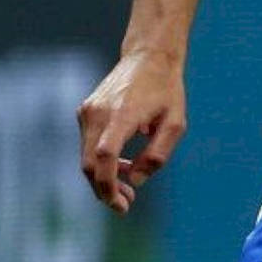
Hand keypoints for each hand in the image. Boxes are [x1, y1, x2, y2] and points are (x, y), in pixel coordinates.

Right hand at [77, 48, 185, 215]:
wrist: (148, 56)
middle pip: (90, 164)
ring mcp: (88, 111)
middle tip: (126, 204)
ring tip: (128, 190)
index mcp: (122, 114)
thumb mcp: (175, 124)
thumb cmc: (166, 90)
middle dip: (105, 190)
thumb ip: (157, 155)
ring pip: (87, 157)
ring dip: (103, 178)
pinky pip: (88, 145)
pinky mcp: (85, 111)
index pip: (104, 156)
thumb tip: (135, 181)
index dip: (108, 186)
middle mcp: (98, 112)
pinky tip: (122, 166)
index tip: (121, 205)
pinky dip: (100, 162)